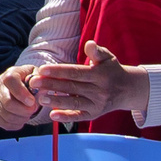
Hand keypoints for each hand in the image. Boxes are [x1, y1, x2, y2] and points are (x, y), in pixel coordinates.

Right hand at [0, 64, 44, 132]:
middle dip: (24, 110)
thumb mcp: (38, 76)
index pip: (10, 81)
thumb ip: (40, 80)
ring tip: (28, 114)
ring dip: (21, 118)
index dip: (21, 93)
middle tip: (33, 109)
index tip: (32, 101)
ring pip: (6, 115)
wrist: (22, 85)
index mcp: (10, 74)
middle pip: (8, 103)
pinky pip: (3, 123)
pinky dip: (15, 124)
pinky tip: (21, 119)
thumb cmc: (32, 82)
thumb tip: (37, 86)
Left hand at [33, 42, 147, 123]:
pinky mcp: (94, 114)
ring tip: (40, 98)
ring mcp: (97, 104)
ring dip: (56, 101)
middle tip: (33, 82)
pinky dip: (66, 117)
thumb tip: (90, 44)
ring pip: (74, 103)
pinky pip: (79, 116)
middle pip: (72, 87)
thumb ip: (97, 52)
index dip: (58, 71)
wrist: (127, 90)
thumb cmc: (111, 70)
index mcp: (100, 75)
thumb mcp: (107, 58)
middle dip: (51, 85)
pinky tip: (52, 115)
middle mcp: (99, 91)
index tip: (41, 69)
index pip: (76, 73)